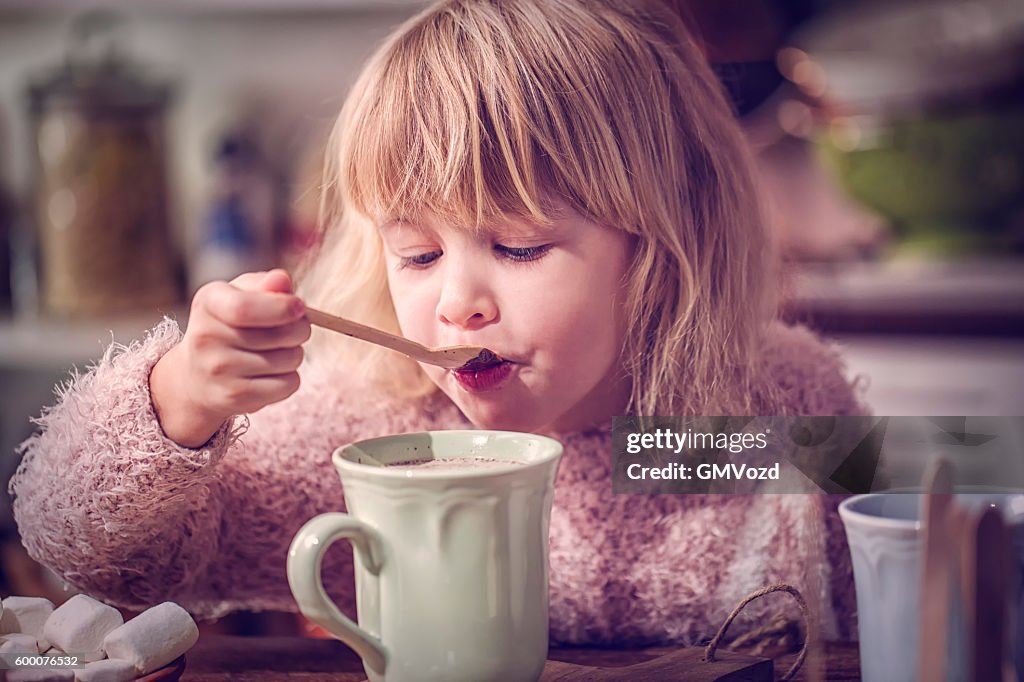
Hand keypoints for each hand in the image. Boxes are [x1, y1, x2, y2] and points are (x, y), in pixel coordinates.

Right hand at [150, 269, 310, 447]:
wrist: (197, 375)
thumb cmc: (230, 324)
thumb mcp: (241, 294)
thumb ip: (265, 284)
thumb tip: (282, 281)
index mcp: (208, 302)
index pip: (244, 308)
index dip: (282, 307)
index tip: (300, 307)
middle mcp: (206, 338)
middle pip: (281, 334)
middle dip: (301, 328)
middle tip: (295, 328)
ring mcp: (218, 371)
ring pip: (290, 360)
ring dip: (295, 353)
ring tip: (275, 350)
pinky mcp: (234, 398)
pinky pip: (288, 385)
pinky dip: (290, 377)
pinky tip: (270, 372)